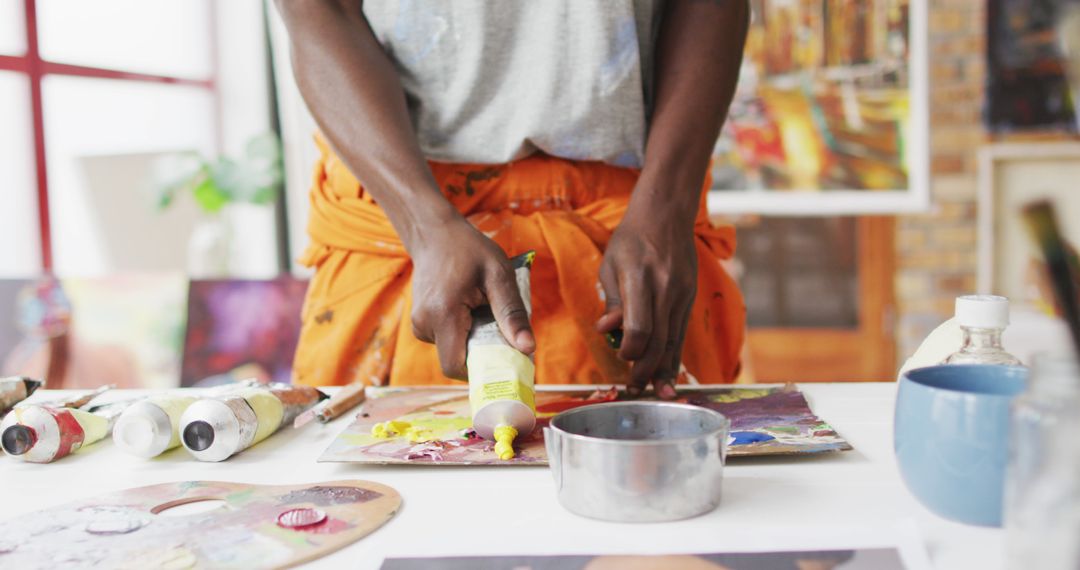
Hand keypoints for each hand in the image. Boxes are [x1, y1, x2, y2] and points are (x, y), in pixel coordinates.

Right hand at [410, 219, 534, 378]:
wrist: (435, 233)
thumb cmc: (469, 250)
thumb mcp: (499, 275)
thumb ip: (512, 313)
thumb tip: (528, 349)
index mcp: (443, 314)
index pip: (455, 366)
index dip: (479, 371)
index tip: (502, 361)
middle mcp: (424, 323)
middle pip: (456, 359)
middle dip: (481, 352)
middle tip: (499, 329)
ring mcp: (418, 324)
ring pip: (451, 349)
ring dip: (472, 339)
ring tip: (481, 310)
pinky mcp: (420, 322)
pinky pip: (445, 339)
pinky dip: (462, 332)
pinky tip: (469, 308)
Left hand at [597, 211, 696, 399]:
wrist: (666, 215)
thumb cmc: (630, 240)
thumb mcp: (611, 265)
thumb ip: (612, 300)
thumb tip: (607, 330)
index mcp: (641, 279)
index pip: (640, 327)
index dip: (631, 350)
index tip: (621, 357)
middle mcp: (666, 289)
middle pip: (660, 341)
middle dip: (646, 369)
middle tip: (634, 389)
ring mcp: (683, 294)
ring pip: (675, 341)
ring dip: (664, 369)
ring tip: (657, 391)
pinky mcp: (690, 298)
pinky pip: (682, 333)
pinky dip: (674, 355)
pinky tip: (668, 372)